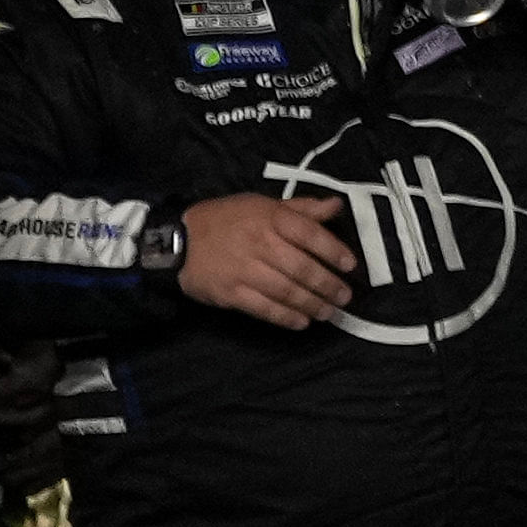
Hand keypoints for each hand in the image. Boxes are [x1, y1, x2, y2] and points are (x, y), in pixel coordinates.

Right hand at [180, 190, 356, 329]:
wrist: (176, 241)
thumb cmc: (225, 220)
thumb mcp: (261, 204)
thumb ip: (301, 208)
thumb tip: (336, 206)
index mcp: (270, 218)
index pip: (310, 234)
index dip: (334, 251)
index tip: (350, 266)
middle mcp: (260, 244)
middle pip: (302, 268)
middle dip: (328, 285)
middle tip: (344, 297)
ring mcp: (244, 270)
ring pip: (286, 291)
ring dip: (312, 304)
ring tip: (329, 312)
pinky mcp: (230, 293)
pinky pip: (263, 308)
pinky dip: (285, 317)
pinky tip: (301, 322)